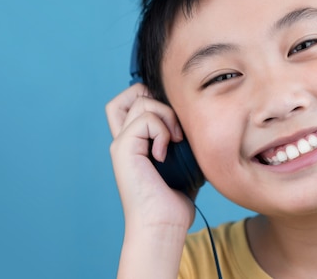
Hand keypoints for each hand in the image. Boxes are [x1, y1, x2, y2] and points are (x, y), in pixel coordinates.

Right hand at [106, 83, 195, 230]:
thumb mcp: (183, 159)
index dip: (152, 96)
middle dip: (158, 97)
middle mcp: (124, 138)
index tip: (175, 117)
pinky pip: (145, 119)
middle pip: (131, 93)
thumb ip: (180, 136)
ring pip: (141, 100)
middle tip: (174, 124)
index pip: (132, 100)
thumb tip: (196, 115)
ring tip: (176, 141)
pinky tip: (165, 154)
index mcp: (135, 141)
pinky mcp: (122, 148)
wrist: (163, 224)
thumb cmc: (176, 199)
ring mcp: (121, 143)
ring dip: (166, 116)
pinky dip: (162, 131)